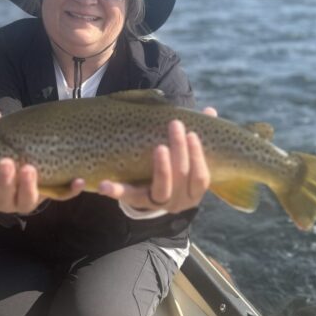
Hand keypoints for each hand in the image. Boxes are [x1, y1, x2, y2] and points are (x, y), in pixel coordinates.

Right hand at [0, 102, 83, 213]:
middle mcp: (7, 200)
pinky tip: (77, 180)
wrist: (36, 154)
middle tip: (8, 163)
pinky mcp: (51, 195)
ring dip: (27, 187)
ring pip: (27, 202)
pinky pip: (62, 196)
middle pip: (3, 201)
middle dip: (5, 183)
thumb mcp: (1, 138)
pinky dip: (70, 190)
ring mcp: (29, 200)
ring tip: (29, 168)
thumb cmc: (10, 150)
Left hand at [98, 107, 217, 213]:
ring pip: (161, 190)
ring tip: (159, 147)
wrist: (158, 198)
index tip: (192, 133)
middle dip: (179, 149)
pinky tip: (104, 185)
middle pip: (181, 177)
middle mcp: (180, 201)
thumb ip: (199, 137)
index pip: (200, 177)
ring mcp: (159, 204)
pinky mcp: (138, 203)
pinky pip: (128, 198)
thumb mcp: (189, 157)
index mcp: (195, 191)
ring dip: (162, 168)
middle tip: (175, 125)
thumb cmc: (178, 169)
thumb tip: (210, 111)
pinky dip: (116, 191)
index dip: (197, 156)